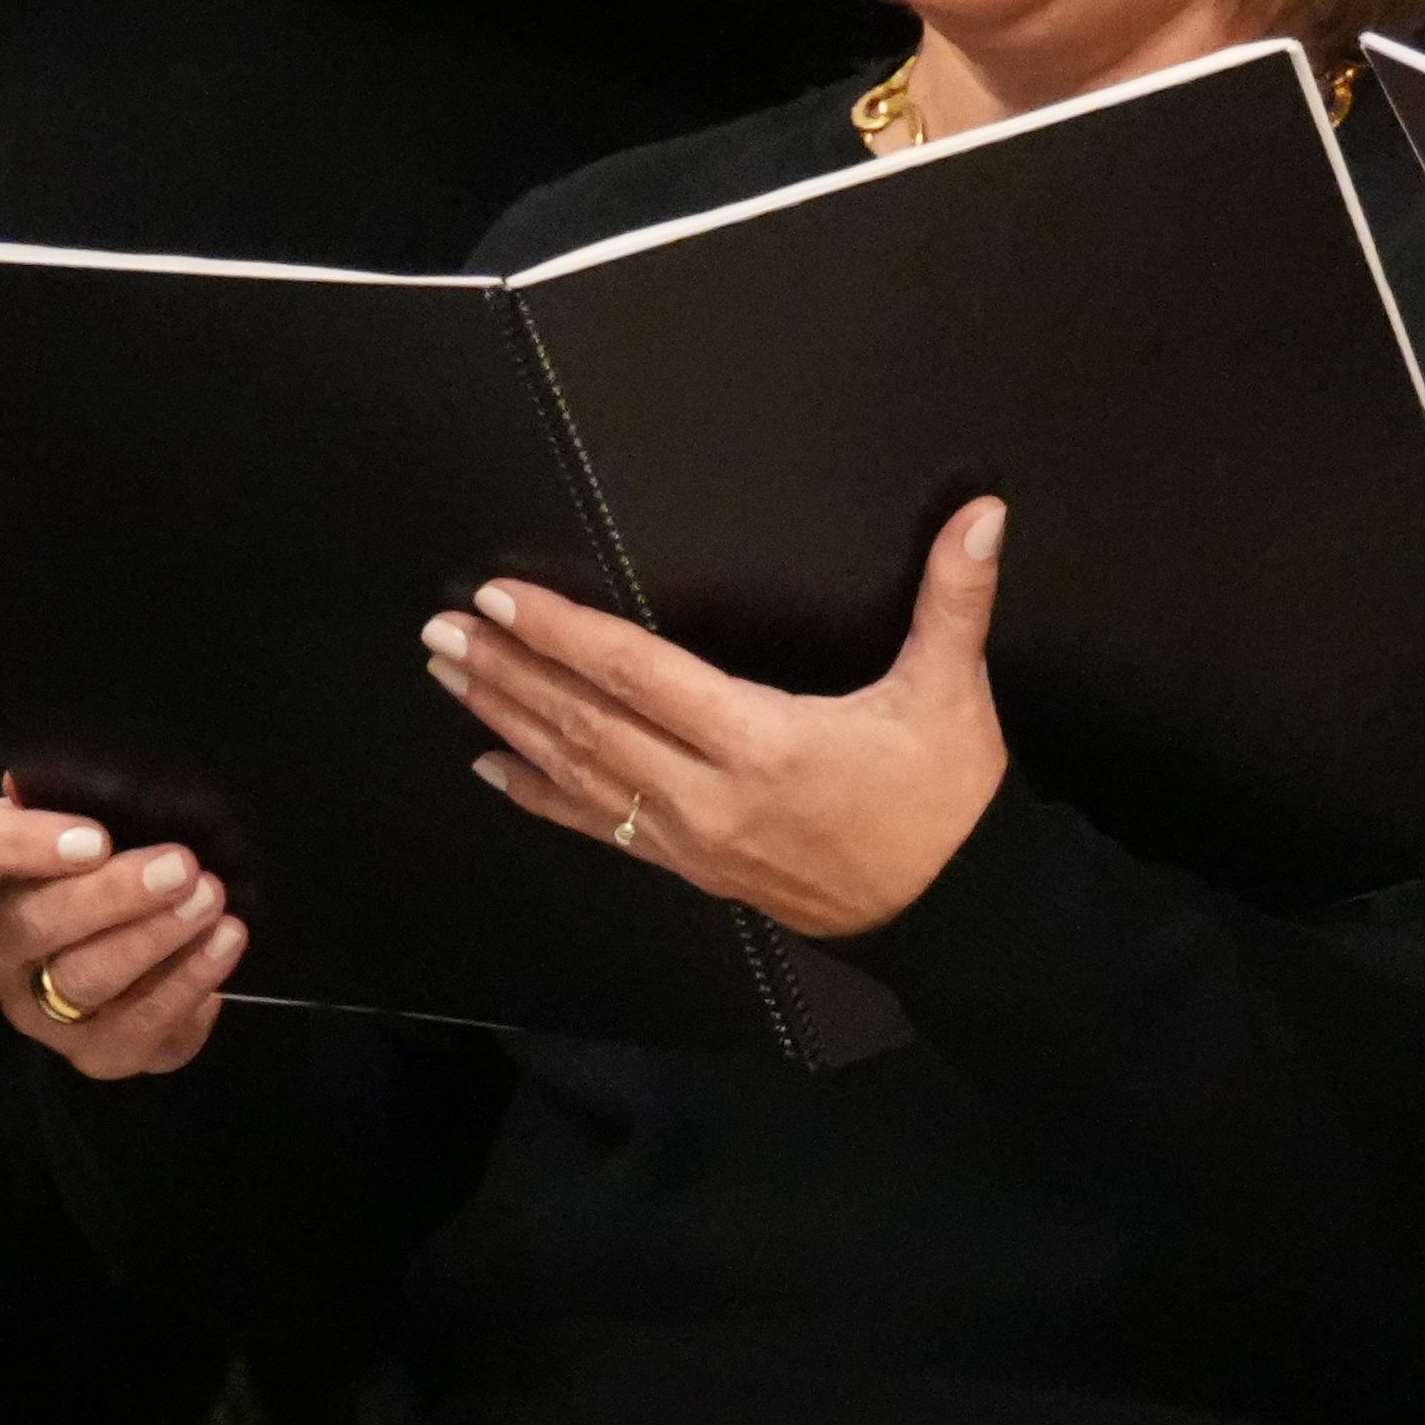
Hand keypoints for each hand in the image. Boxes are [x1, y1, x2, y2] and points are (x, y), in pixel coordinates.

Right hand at [0, 787, 238, 1078]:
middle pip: (34, 923)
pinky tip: (223, 946)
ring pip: (82, 981)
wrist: (128, 949)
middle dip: (115, 896)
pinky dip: (184, 989)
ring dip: (153, 942)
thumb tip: (118, 770)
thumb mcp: (96, 820)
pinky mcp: (91, 1053)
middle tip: (183, 868)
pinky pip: (133, 1032)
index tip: (96, 838)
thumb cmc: (109, 862)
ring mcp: (36, 1008)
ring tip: (210, 904)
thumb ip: (93, 795)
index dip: (26, 842)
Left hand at [434, 522, 1012, 943]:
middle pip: (586, 724)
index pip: (638, 676)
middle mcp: (710, 794)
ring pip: (580, 774)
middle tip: (441, 630)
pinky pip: (602, 826)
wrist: (952, 914)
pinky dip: (541, 795)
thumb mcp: (953, 691)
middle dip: (508, 672)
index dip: (563, 634)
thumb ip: (957, 595)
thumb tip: (983, 511)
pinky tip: (494, 767)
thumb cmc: (945, 798)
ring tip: (451, 675)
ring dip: (508, 720)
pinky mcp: (694, 867)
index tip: (503, 600)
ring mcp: (694, 838)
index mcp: (762, 741)